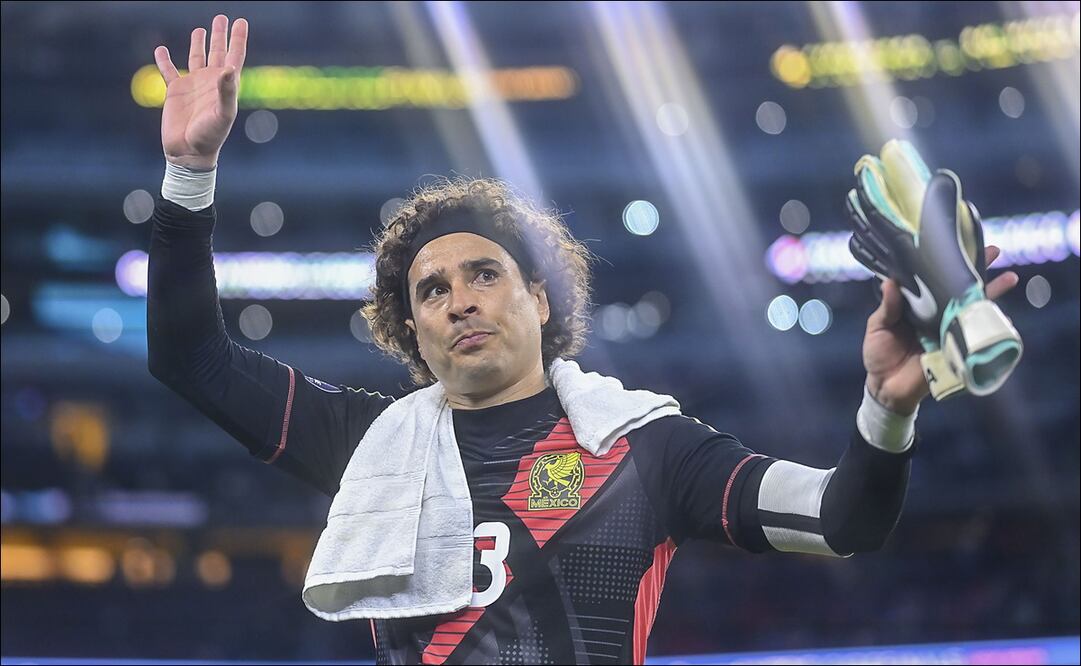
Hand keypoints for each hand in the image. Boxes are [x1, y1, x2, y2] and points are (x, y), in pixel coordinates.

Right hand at [154, 15, 247, 169]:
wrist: (189, 152)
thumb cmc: (210, 136)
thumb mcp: (222, 114)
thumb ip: (226, 91)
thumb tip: (228, 67)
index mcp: (225, 85)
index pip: (234, 56)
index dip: (238, 39)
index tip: (241, 21)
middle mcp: (211, 82)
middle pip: (217, 52)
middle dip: (220, 35)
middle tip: (222, 17)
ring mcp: (193, 86)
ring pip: (196, 57)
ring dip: (199, 43)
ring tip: (201, 29)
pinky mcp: (175, 92)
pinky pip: (168, 71)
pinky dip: (164, 60)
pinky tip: (161, 49)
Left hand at [863, 245, 1018, 414]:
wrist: (885, 389)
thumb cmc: (878, 355)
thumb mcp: (878, 327)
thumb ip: (887, 306)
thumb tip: (890, 281)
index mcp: (916, 306)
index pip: (933, 280)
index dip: (945, 264)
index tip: (956, 245)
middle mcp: (935, 314)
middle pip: (959, 289)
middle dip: (978, 271)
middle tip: (995, 251)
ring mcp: (947, 330)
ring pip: (970, 308)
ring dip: (990, 294)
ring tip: (1009, 278)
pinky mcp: (954, 348)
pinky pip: (972, 334)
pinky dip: (985, 324)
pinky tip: (998, 313)